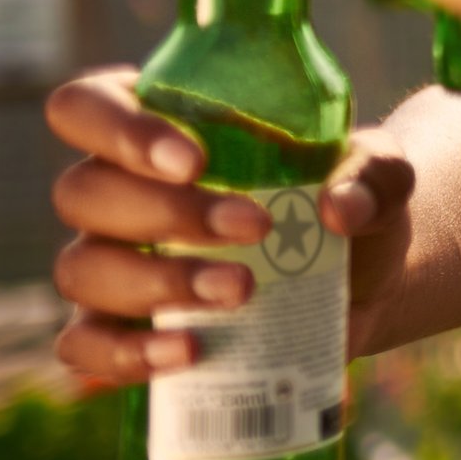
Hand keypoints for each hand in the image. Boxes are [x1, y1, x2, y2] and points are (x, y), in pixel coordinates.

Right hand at [46, 69, 418, 377]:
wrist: (365, 282)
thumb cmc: (349, 204)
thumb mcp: (378, 173)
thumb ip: (374, 172)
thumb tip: (337, 208)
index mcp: (159, 131)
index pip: (85, 106)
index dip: (118, 129)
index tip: (191, 160)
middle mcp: (117, 194)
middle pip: (83, 192)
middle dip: (167, 213)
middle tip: (256, 227)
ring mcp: (110, 263)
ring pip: (82, 269)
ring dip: (156, 282)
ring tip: (242, 291)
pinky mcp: (121, 330)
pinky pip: (84, 346)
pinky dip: (126, 353)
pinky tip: (188, 350)